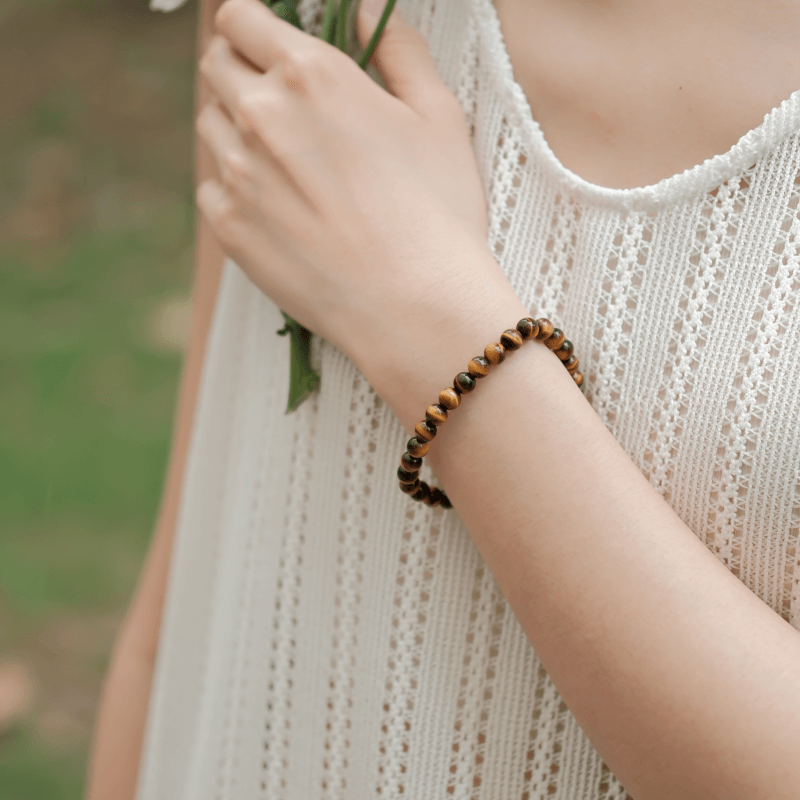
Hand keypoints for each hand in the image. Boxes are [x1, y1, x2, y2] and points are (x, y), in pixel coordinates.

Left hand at [195, 0, 522, 419]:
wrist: (415, 307)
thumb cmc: (437, 213)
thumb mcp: (438, 115)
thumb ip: (398, 48)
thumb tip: (366, 8)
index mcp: (310, 74)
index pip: (239, 17)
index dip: (252, 25)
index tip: (267, 42)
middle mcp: (260, 115)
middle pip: (216, 65)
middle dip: (240, 69)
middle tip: (278, 99)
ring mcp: (236, 173)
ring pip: (210, 124)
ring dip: (235, 127)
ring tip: (283, 160)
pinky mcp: (229, 227)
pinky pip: (210, 185)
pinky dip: (233, 184)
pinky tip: (277, 206)